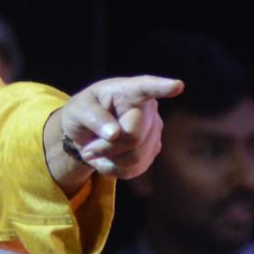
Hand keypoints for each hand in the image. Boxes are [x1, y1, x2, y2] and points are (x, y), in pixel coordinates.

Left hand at [45, 76, 183, 190]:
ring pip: (136, 156)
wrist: (87, 132)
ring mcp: (154, 130)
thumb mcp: (77, 109)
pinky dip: (114, 169)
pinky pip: (134, 169)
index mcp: (128, 90)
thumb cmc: (83, 112)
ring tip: (94, 151)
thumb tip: (114, 134)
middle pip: (133, 137)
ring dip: (109, 159)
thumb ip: (92, 117)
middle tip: (88, 149)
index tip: (176, 85)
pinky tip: (106, 159)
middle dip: (107, 147)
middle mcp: (148, 108)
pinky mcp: (153, 150)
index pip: (146, 87)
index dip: (162, 87)